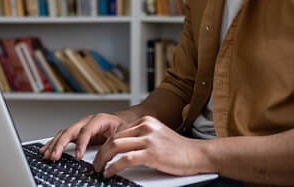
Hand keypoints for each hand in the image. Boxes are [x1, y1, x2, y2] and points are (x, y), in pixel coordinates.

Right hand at [39, 113, 126, 160]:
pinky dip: (54, 144)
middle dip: (60, 145)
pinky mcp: (77, 132)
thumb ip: (112, 143)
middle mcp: (86, 121)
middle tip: (54, 156)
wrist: (124, 119)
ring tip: (46, 155)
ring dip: (54, 145)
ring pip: (64, 134)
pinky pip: (63, 137)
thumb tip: (104, 158)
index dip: (81, 144)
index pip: (86, 131)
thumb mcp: (122, 133)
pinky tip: (46, 150)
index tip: (78, 156)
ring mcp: (80, 126)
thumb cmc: (123, 125)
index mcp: (98, 120)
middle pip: (70, 131)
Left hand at [92, 116, 212, 177]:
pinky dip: (113, 167)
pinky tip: (109, 172)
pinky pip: (125, 159)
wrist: (198, 154)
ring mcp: (148, 139)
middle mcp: (146, 126)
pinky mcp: (151, 153)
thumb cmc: (180, 150)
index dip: (106, 144)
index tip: (101, 154)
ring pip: (115, 146)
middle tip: (95, 163)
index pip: (118, 131)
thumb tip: (122, 148)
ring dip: (103, 159)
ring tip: (99, 168)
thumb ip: (142, 137)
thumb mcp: (158, 136)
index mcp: (146, 121)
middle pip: (113, 138)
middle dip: (101, 152)